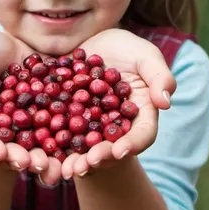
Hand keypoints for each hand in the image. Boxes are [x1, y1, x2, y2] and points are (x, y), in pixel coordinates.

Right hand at [0, 29, 61, 184]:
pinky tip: (72, 153)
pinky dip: (61, 145)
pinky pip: (52, 135)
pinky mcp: (43, 121)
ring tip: (51, 167)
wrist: (15, 45)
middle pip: (3, 148)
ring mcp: (21, 128)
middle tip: (29, 164)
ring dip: (39, 159)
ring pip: (29, 148)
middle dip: (16, 158)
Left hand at [61, 28, 176, 178]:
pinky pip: (59, 133)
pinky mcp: (66, 119)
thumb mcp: (146, 56)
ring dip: (75, 161)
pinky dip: (53, 144)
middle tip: (87, 165)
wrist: (92, 40)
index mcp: (139, 115)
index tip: (120, 152)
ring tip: (66, 169)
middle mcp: (114, 126)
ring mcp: (89, 125)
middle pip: (111, 148)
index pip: (142, 134)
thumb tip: (165, 103)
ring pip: (84, 147)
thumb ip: (159, 77)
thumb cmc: (127, 49)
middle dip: (99, 158)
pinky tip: (43, 152)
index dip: (132, 144)